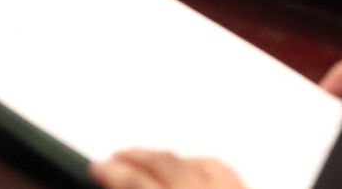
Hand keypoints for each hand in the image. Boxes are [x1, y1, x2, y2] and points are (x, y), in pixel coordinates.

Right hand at [92, 150, 248, 188]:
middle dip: (133, 156)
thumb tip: (118, 183)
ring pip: (189, 159)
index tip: (96, 166)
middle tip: (113, 158)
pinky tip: (187, 164)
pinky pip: (218, 167)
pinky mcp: (245, 187)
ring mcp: (227, 188)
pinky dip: (198, 162)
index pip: (134, 181)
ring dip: (162, 156)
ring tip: (144, 157)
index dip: (111, 171)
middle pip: (162, 162)